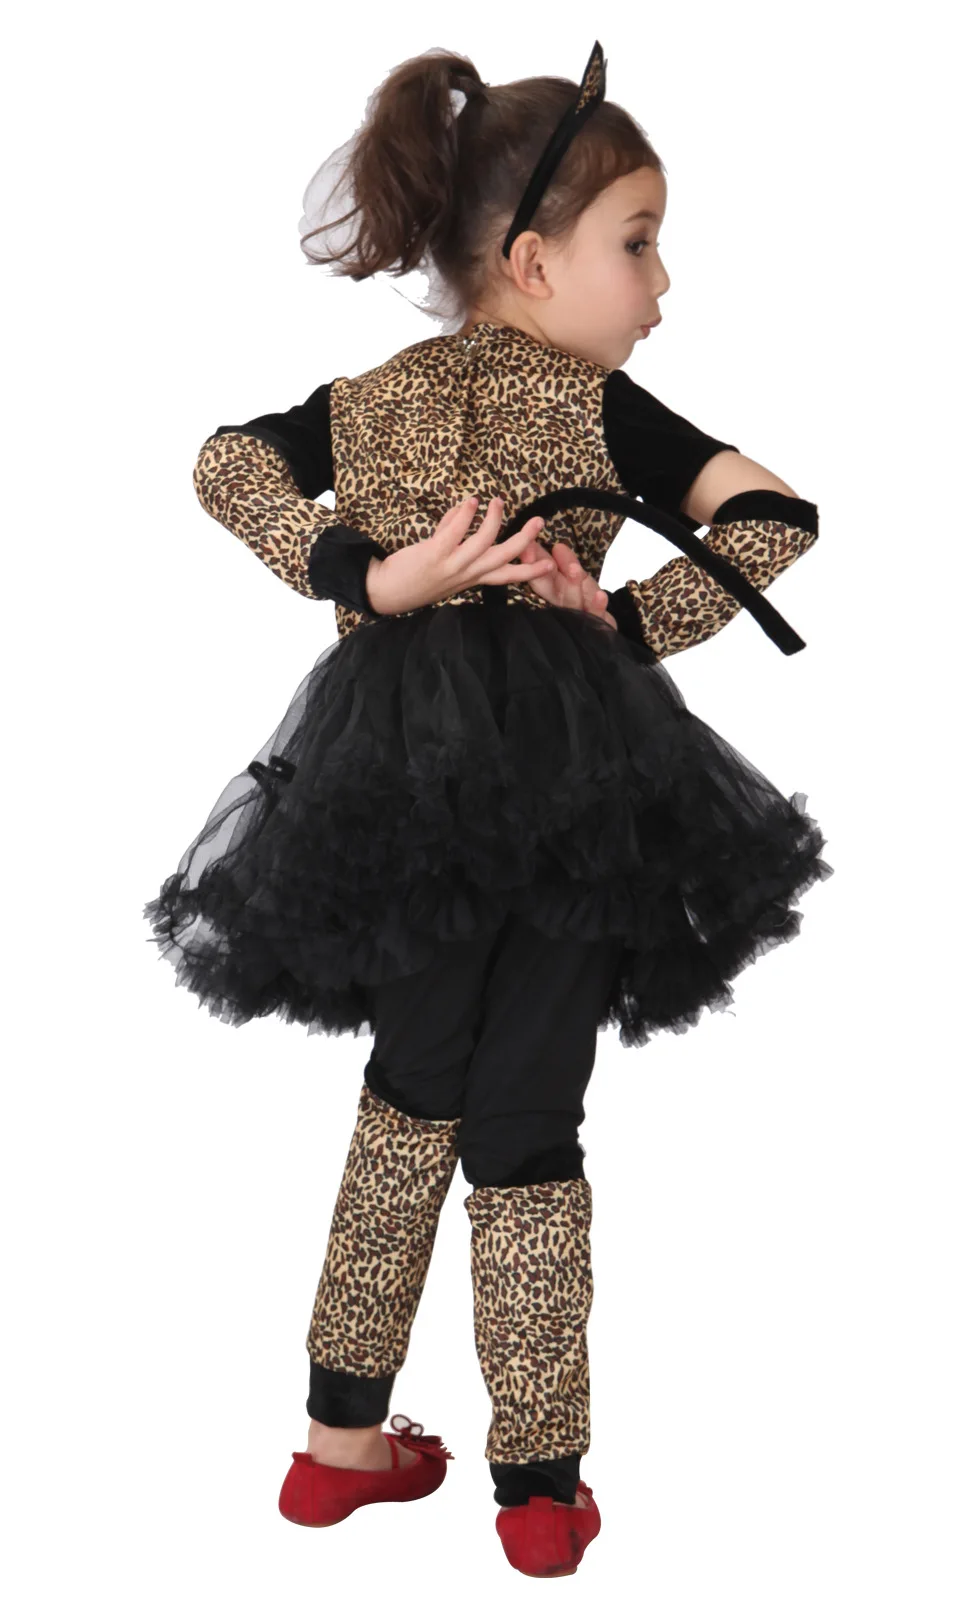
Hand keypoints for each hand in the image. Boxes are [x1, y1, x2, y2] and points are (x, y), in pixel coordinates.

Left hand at [365, 496, 554, 616]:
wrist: (385, 592)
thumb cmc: (414, 574)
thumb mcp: (442, 557)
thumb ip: (454, 531)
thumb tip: (466, 508)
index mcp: (471, 578)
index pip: (506, 575)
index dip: (529, 570)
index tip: (551, 565)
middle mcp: (466, 575)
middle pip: (503, 558)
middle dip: (524, 540)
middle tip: (539, 522)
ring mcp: (451, 566)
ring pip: (483, 543)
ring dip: (493, 520)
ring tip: (497, 501)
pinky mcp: (434, 556)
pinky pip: (454, 534)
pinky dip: (464, 516)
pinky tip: (471, 502)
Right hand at [516, 538, 617, 628]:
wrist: (601, 630)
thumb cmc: (583, 601)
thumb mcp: (572, 577)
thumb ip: (563, 562)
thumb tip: (554, 545)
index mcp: (552, 592)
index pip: (538, 576)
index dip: (531, 561)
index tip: (526, 546)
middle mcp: (561, 605)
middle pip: (548, 589)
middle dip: (541, 571)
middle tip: (534, 553)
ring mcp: (577, 615)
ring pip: (572, 600)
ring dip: (572, 584)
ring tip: (574, 568)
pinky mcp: (596, 623)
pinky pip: (596, 614)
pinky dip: (598, 605)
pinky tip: (601, 595)